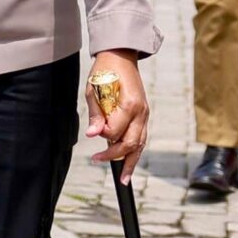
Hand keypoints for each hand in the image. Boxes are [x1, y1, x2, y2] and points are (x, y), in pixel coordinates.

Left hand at [85, 50, 148, 182]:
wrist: (121, 57)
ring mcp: (145, 114)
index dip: (104, 136)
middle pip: (131, 143)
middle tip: (97, 161)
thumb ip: (96, 114)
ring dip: (131, 162)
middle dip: (115, 157)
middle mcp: (141, 112)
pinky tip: (129, 163)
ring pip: (140, 144)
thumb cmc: (105, 71)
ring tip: (124, 179)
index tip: (93, 135)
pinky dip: (135, 151)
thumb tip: (92, 135)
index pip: (116, 131)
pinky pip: (141, 137)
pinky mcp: (144, 115)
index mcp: (129, 105)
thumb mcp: (93, 89)